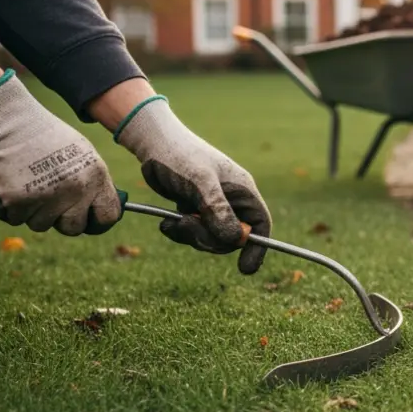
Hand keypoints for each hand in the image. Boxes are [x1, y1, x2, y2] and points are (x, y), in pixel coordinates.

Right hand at [0, 69, 121, 234]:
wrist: (5, 122)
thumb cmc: (42, 135)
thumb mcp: (79, 152)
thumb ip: (90, 180)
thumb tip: (97, 205)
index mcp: (95, 177)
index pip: (108, 215)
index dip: (97, 221)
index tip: (88, 221)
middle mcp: (75, 190)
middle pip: (73, 228)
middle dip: (61, 221)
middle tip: (50, 204)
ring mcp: (46, 198)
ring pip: (41, 224)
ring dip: (32, 212)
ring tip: (27, 184)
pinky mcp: (17, 202)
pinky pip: (15, 219)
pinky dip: (9, 207)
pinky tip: (9, 184)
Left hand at [114, 95, 270, 273]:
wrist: (152, 143)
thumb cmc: (179, 155)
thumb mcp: (200, 182)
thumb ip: (218, 210)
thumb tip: (235, 240)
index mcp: (242, 190)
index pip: (260, 224)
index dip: (257, 247)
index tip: (245, 268)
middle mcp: (232, 200)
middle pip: (232, 236)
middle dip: (209, 238)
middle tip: (186, 226)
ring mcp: (213, 205)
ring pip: (211, 237)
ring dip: (191, 235)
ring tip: (173, 222)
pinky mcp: (195, 208)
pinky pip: (194, 232)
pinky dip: (180, 232)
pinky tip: (166, 222)